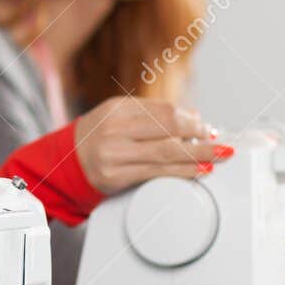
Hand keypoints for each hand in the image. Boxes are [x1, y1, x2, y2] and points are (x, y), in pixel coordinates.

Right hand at [72, 97, 226, 193]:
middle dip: (199, 135)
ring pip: (167, 152)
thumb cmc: (97, 138)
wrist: (65, 163)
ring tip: (219, 155)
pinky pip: (157, 172)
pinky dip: (184, 171)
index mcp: (117, 109)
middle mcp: (114, 129)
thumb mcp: (119, 117)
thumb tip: (194, 117)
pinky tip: (199, 170)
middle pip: (168, 128)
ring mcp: (113, 153)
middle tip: (217, 141)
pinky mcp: (115, 176)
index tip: (205, 127)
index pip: (163, 110)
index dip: (191, 119)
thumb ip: (153, 114)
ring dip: (199, 154)